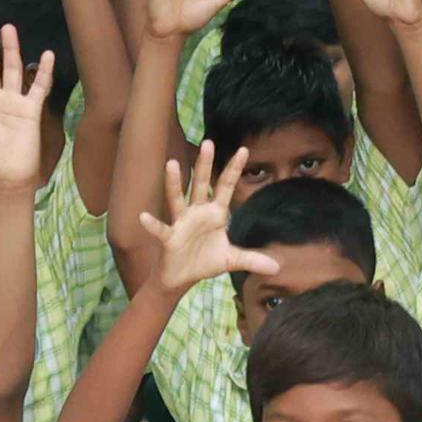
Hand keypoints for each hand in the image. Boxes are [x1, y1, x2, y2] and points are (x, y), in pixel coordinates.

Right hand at [137, 142, 284, 293]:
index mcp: (215, 213)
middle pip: (202, 185)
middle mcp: (198, 213)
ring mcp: (182, 223)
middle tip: (208, 142)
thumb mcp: (231, 260)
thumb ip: (252, 259)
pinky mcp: (169, 238)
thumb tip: (277, 267)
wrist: (181, 278)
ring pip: (178, 199)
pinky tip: (144, 216)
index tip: (244, 149)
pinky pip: (161, 229)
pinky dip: (152, 224)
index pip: (226, 186)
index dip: (234, 169)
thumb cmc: (204, 261)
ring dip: (175, 183)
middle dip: (205, 165)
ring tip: (172, 164)